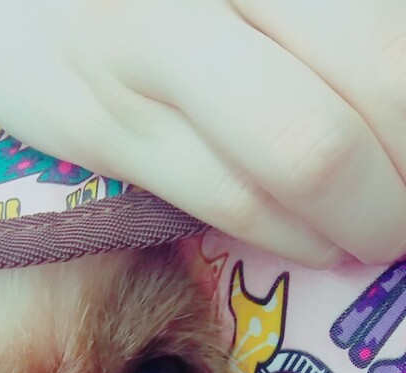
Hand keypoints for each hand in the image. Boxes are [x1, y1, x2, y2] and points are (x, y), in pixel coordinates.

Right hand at [0, 0, 405, 265]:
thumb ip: (314, 19)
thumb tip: (389, 92)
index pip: (386, 42)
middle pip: (365, 96)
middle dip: (405, 182)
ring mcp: (149, 54)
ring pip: (302, 157)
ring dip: (366, 220)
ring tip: (379, 230)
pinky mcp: (107, 128)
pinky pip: (229, 201)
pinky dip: (296, 236)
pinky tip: (322, 240)